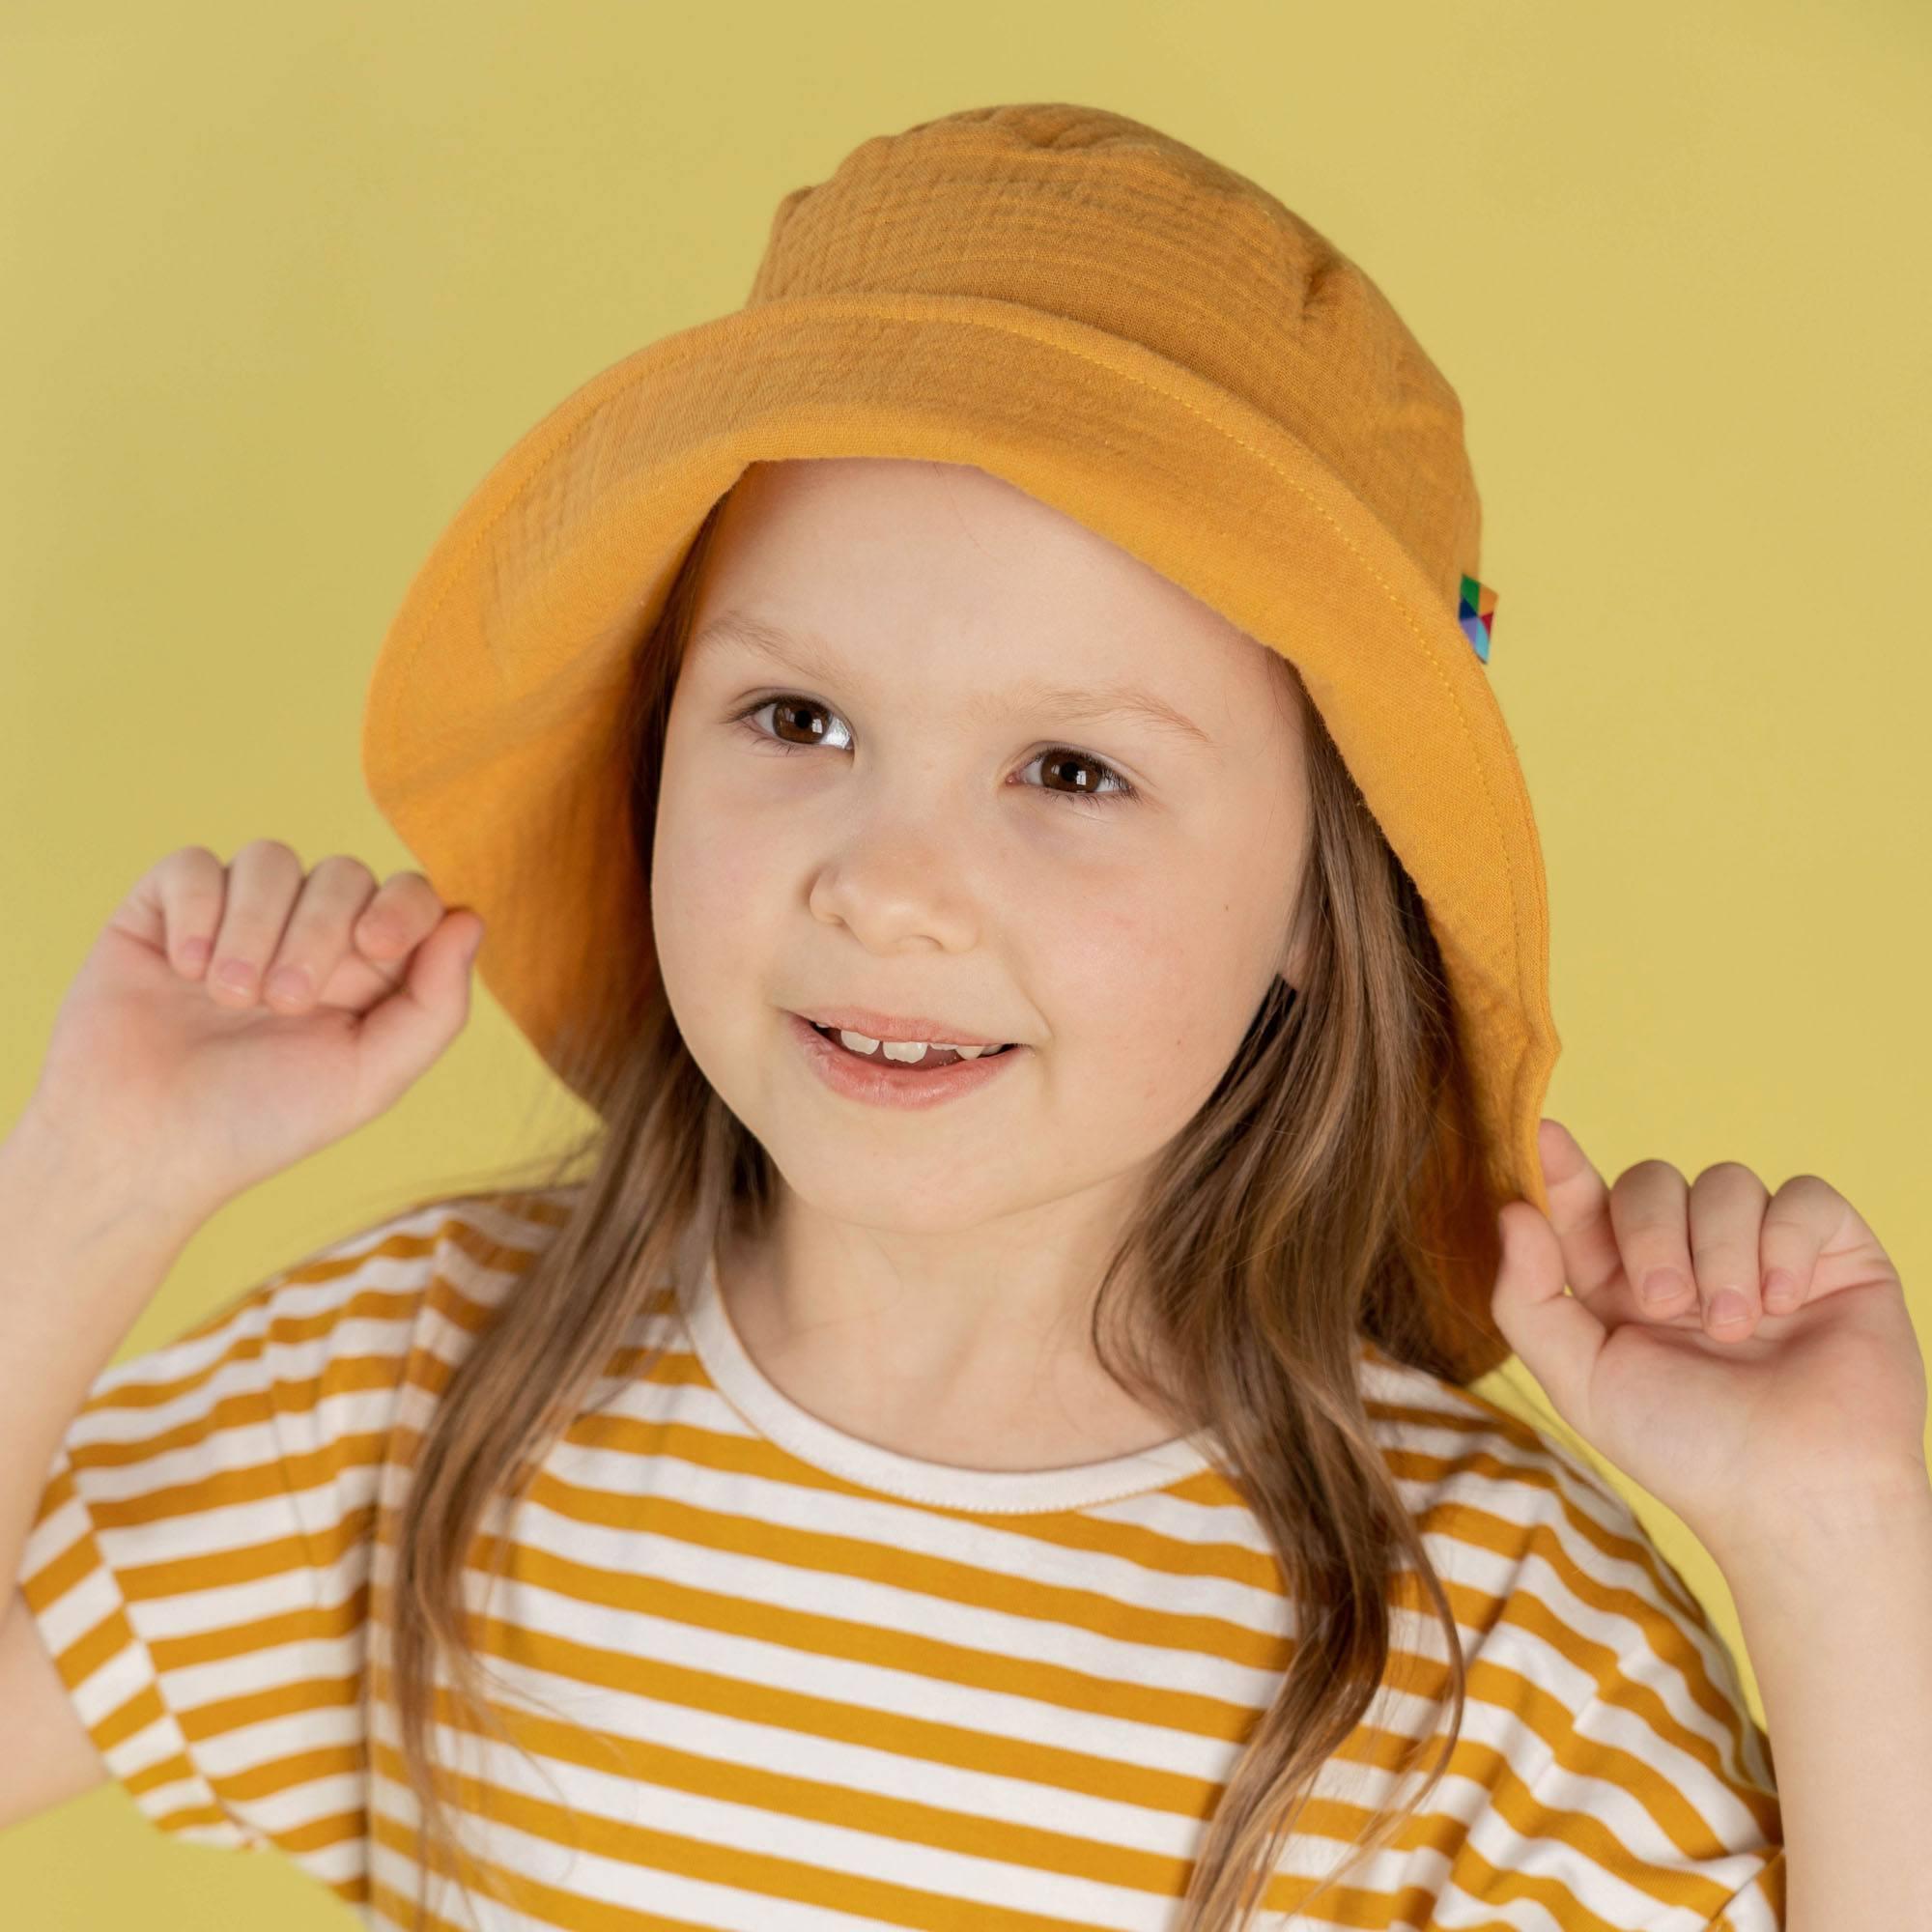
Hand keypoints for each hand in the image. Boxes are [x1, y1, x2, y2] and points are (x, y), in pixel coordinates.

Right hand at [25, 840, 485, 1218]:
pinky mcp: (162, 912)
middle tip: (283, 1004)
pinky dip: (196, 911)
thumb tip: (469, 918)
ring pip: (270, 860)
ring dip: (256, 926)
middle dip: (319, 932)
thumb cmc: (263, 1122)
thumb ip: (435, 1005)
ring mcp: (234, 918)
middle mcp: (304, 933)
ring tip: (230, 997)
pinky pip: (193, 865)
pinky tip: (184, 970)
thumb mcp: (370, 1079)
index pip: (408, 896)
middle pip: (343, 874)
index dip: (403, 904)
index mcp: (365, 970)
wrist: (143, 1147)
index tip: (376, 944)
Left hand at [1489, 1119, 1927, 1565]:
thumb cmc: (1686, 1447)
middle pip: (1651, 1181)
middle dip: (1650, 1231)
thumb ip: (1529, 1298)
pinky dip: (1787, 1240)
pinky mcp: (1835, 1255)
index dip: (1562, 1167)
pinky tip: (1786, 1301)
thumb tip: (1511, 1211)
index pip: (1586, 1203)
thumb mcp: (1581, 1381)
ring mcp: (1761, 1252)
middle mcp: (1689, 1258)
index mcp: (1621, 1283)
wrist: (1795, 1493)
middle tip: (1666, 1304)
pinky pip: (1806, 1197)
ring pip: (1726, 1182)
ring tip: (1733, 1327)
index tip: (1543, 1137)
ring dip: (1721, 1250)